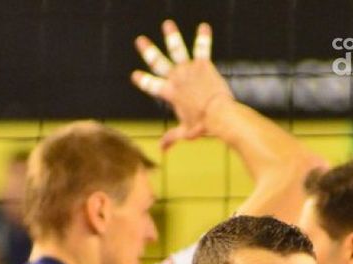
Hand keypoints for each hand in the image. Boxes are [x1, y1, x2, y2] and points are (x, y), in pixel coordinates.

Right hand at [131, 19, 233, 149]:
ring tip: (167, 24)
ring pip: (176, 49)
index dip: (142, 80)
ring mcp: (188, 69)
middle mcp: (175, 78)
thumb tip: (161, 149)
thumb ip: (171, 138)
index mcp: (168, 93)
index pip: (150, 85)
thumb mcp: (184, 132)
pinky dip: (203, 37)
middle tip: (140, 41)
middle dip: (148, 51)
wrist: (218, 115)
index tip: (134, 75)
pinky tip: (204, 26)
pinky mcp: (202, 64)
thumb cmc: (201, 126)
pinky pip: (202, 48)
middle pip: (157, 62)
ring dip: (171, 36)